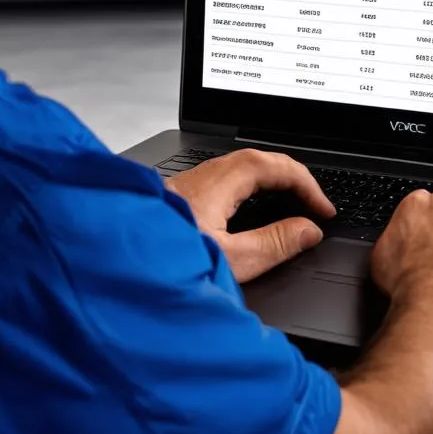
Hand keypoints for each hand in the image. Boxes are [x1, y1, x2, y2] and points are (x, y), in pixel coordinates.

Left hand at [166, 149, 335, 283]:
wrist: (108, 271)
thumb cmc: (161, 266)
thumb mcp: (230, 260)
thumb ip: (274, 243)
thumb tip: (308, 231)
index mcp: (217, 183)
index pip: (274, 166)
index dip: (306, 184)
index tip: (324, 210)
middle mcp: (200, 177)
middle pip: (257, 162)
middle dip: (291, 179)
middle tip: (313, 204)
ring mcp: (186, 186)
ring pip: (238, 171)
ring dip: (268, 183)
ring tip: (289, 207)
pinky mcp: (175, 200)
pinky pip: (222, 183)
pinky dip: (247, 192)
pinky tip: (248, 215)